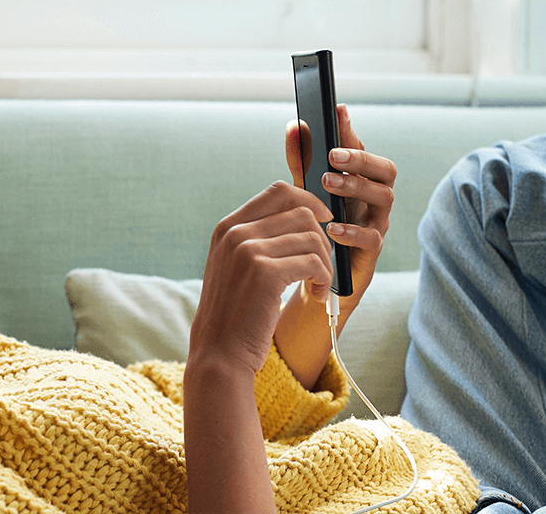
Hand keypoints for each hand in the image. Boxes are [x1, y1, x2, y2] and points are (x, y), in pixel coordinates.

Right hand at [185, 183, 328, 513]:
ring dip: (325, 264)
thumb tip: (305, 215)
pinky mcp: (266, 273)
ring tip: (318, 287)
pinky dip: (324, 280)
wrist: (220, 354)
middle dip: (322, 240)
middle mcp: (235, 233)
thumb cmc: (234, 315)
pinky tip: (316, 297)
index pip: (279, 191)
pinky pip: (314, 263)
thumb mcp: (236, 268)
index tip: (323, 223)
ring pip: (313, 238)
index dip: (309, 201)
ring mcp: (248, 251)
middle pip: (302, 213)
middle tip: (321, 270)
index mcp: (227, 228)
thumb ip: (258, 240)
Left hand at [286, 104, 395, 310]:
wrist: (314, 277)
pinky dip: (353, 231)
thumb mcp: (304, 192)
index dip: (351, 131)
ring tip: (329, 183)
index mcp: (360, 181)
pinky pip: (372, 238)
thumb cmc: (314, 227)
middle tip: (334, 155)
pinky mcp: (371, 252)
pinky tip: (332, 227)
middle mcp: (373, 199)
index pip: (361, 150)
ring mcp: (376, 224)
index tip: (337, 110)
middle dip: (361, 159)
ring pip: (384, 197)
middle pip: (385, 170)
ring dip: (356, 187)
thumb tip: (294, 126)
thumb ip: (301, 162)